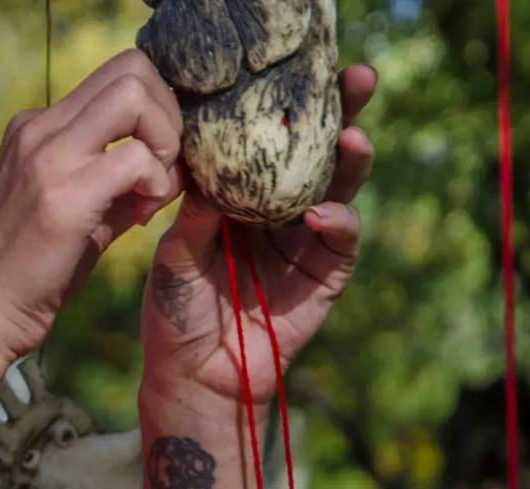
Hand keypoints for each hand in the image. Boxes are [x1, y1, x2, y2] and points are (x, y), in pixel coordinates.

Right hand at [0, 49, 188, 361]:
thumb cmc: (22, 275)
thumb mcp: (69, 211)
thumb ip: (114, 181)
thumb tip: (169, 169)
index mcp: (35, 129)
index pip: (115, 75)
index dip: (154, 109)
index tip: (156, 160)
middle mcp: (37, 129)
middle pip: (131, 68)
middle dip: (168, 113)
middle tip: (163, 169)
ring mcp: (46, 156)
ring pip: (134, 95)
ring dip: (164, 139)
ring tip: (152, 190)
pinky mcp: (61, 194)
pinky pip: (135, 157)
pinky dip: (155, 182)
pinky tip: (140, 217)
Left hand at [140, 64, 377, 406]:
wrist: (193, 375)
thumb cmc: (176, 312)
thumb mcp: (174, 254)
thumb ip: (195, 212)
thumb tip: (206, 162)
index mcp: (240, 195)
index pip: (268, 141)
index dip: (284, 108)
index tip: (292, 72)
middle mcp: (278, 209)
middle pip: (317, 151)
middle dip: (340, 113)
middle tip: (355, 80)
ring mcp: (305, 239)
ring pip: (340, 186)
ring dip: (351, 159)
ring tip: (352, 137)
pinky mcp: (325, 274)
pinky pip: (341, 239)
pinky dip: (338, 221)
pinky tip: (322, 213)